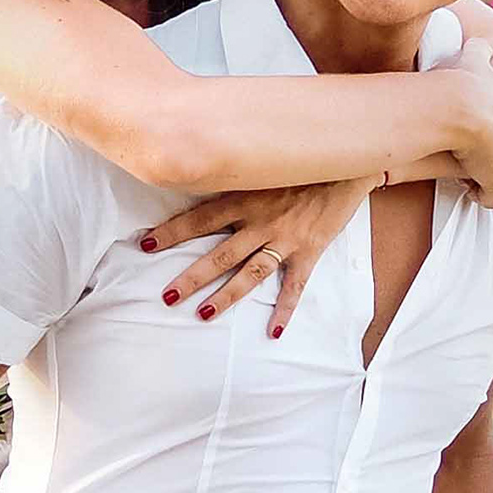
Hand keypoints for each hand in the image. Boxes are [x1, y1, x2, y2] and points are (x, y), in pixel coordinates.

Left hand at [142, 175, 373, 333]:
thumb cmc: (300, 160)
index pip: (200, 219)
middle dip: (192, 277)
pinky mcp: (309, 251)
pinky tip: (273, 331)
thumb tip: (200, 171)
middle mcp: (261, 221)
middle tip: (168, 296)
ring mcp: (285, 239)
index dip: (172, 232)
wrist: (346, 161)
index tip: (146, 245)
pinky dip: (284, 310)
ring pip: (250, 273)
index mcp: (245, 198)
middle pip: (219, 254)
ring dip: (227, 296)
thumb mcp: (262, 164)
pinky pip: (295, 286)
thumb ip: (235, 176)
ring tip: (204, 314)